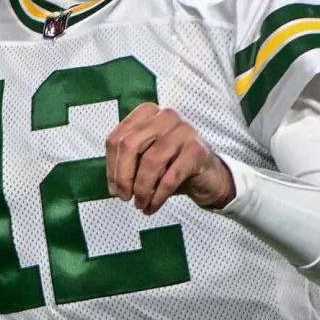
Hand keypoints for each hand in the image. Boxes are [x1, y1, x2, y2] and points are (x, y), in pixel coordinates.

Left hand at [105, 103, 235, 214]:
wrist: (208, 176)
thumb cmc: (173, 166)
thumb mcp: (145, 161)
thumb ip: (127, 164)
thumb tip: (114, 186)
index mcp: (147, 113)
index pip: (117, 139)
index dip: (111, 167)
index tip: (114, 188)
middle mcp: (165, 116)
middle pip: (130, 145)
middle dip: (123, 176)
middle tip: (125, 197)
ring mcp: (183, 130)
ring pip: (150, 161)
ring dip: (142, 189)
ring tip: (140, 204)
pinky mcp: (197, 150)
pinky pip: (170, 177)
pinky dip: (158, 196)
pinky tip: (152, 206)